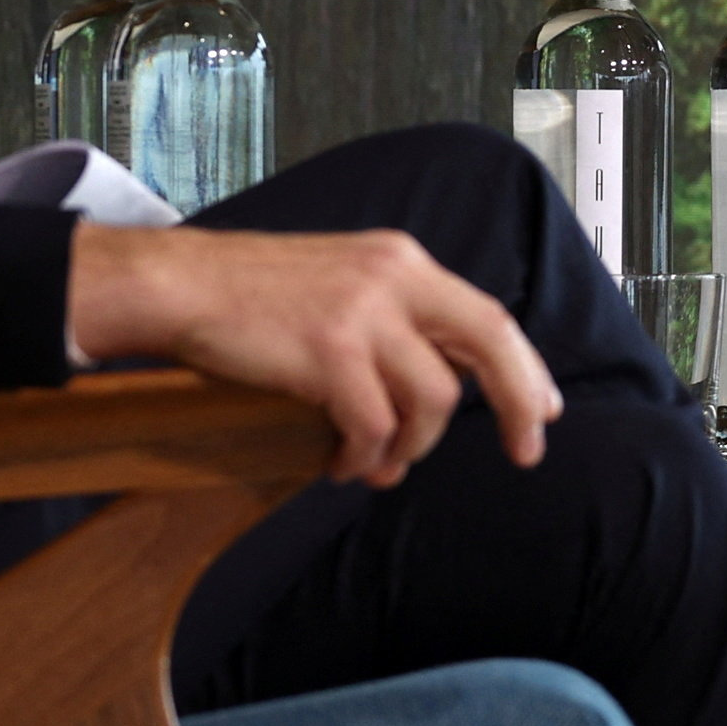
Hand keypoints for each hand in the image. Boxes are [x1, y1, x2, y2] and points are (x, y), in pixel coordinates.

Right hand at [63, 223, 559, 487]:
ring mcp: (362, 314)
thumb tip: (439, 380)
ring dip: (410, 448)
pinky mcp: (329, 353)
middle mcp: (394, 279)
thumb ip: (394, 316)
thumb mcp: (342, 280)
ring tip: (377, 464)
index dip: (524, 367)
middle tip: (525, 452)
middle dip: (518, 402)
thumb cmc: (251, 294)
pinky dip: (365, 457)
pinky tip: (344, 464)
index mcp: (401, 261)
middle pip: (489, 343)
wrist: (182, 286)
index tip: (543, 408)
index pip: (487, 315)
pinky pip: (374, 426)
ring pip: (430, 401)